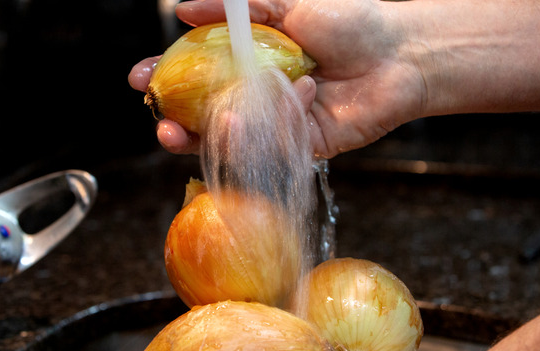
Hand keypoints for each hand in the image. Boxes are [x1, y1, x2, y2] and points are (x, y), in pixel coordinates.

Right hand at [129, 0, 426, 157]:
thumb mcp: (287, 3)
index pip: (193, 77)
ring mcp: (278, 125)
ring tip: (218, 121)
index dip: (163, 80)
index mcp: (247, 63)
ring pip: (235, 142)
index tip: (139, 78)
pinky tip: (304, 91)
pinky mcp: (304, 148)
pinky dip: (283, 121)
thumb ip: (235, 8)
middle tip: (161, 123)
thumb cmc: (349, 21)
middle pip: (204, 120)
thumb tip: (182, 8)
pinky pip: (276, 147)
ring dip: (219, 136)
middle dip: (176, 126)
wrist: (399, 52)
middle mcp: (257, 97)